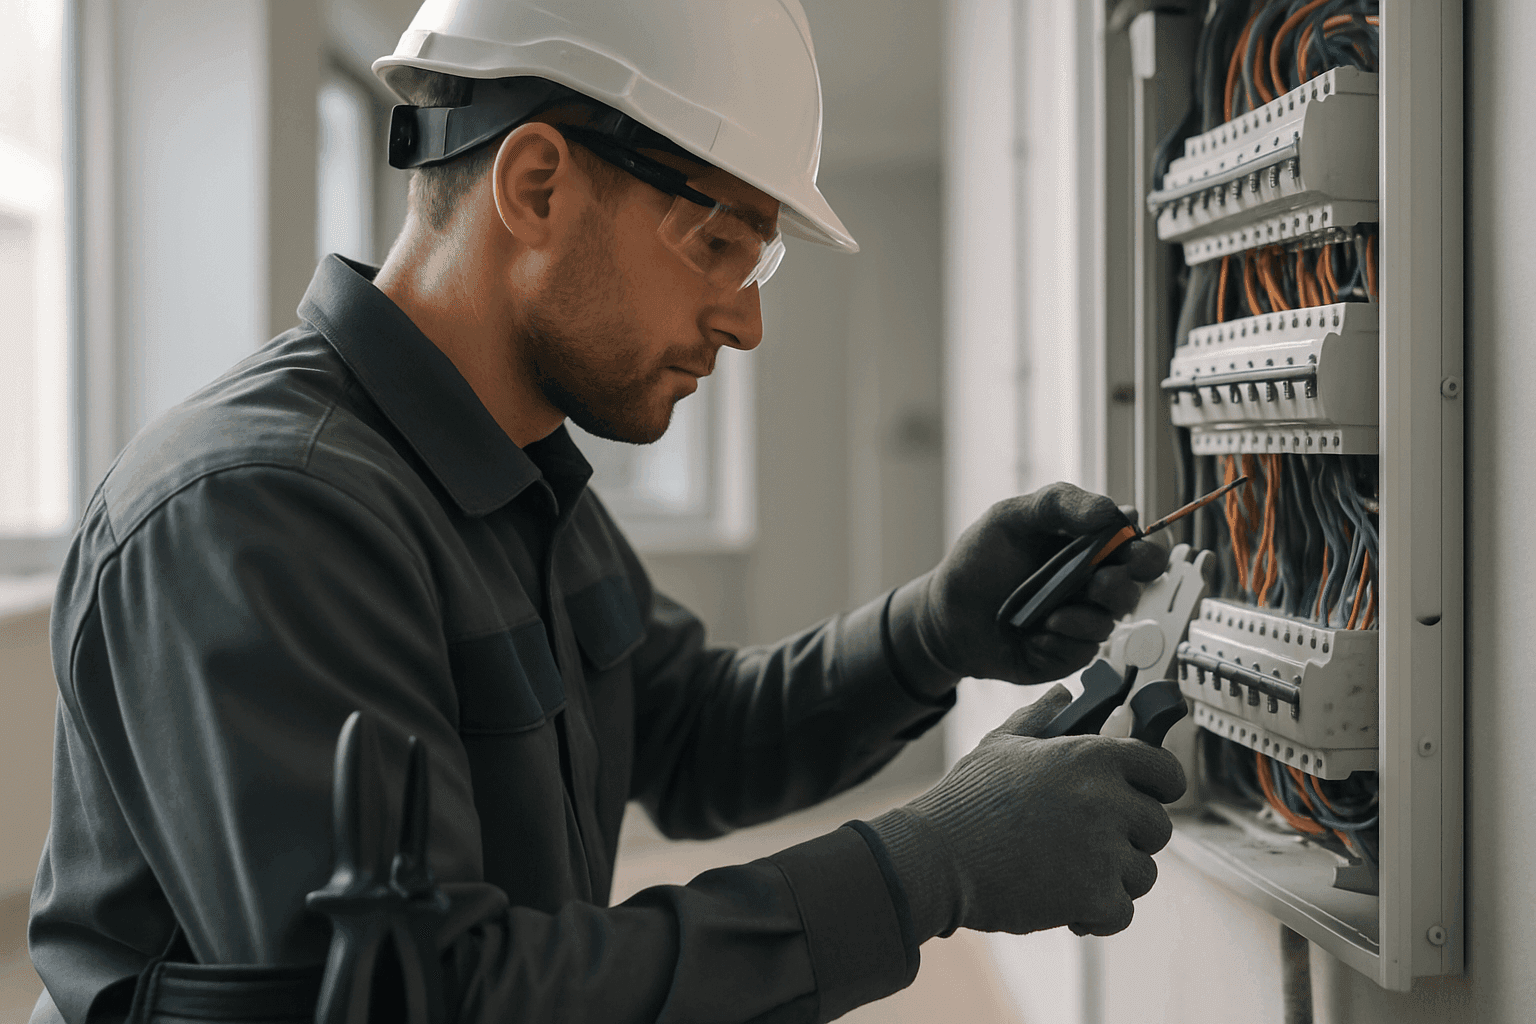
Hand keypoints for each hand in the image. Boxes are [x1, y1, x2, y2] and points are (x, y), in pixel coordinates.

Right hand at [863, 686, 1185, 939]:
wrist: (936, 857)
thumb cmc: (967, 800)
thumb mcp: (1002, 743)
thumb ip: (1042, 716)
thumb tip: (1064, 694)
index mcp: (1092, 757)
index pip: (1166, 770)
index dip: (1161, 786)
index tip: (1149, 797)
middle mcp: (1106, 799)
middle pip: (1158, 827)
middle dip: (1130, 839)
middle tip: (1089, 843)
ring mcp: (1103, 850)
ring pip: (1142, 873)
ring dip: (1113, 879)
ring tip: (1070, 873)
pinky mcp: (1094, 896)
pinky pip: (1122, 911)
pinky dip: (1097, 914)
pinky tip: (1067, 904)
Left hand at [889, 482, 1167, 690]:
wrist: (946, 613)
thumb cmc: (980, 560)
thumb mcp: (1012, 517)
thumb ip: (1060, 504)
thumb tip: (1110, 512)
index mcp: (1088, 545)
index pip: (1141, 545)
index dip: (1146, 549)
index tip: (1129, 550)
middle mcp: (1092, 582)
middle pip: (1136, 587)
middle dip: (1120, 587)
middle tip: (1095, 584)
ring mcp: (1081, 619)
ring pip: (1110, 623)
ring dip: (1082, 618)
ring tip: (1046, 614)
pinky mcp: (1067, 653)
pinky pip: (1083, 652)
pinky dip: (1058, 642)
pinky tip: (1032, 635)